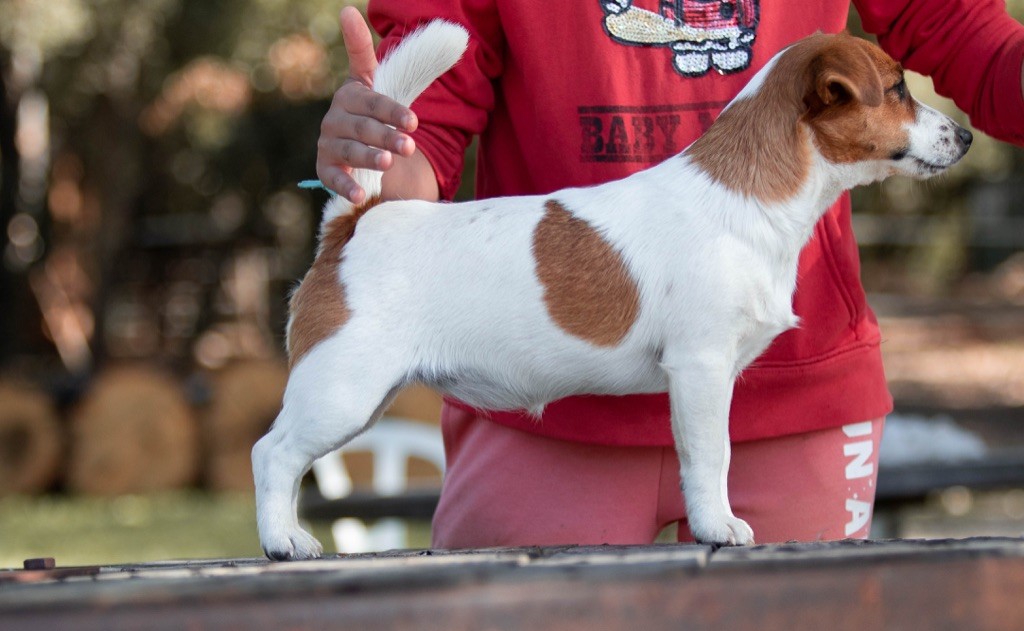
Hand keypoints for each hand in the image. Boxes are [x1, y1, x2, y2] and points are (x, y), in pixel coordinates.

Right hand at [317, 6, 418, 202]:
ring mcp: (328, 143)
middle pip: (363, 127)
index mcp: (352, 94)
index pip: (373, 101)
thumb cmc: (374, 110)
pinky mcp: (324, 167)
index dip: (392, 111)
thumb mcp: (378, 82)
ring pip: (350, 151)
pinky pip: (331, 178)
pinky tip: (360, 196)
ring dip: (368, 157)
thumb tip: (347, 8)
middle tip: (409, 146)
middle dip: (386, 136)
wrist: (359, 142)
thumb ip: (378, 54)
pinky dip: (344, 187)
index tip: (414, 122)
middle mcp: (336, 117)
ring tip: (387, 163)